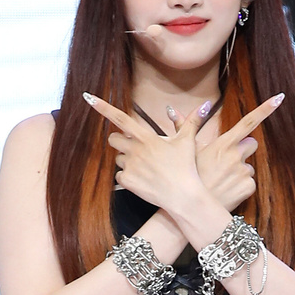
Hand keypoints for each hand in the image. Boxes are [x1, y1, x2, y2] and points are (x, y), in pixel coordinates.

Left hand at [82, 92, 208, 212]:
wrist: (183, 196)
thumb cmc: (186, 167)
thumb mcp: (188, 142)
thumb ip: (191, 121)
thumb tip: (205, 105)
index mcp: (146, 137)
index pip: (120, 118)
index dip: (102, 107)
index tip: (88, 98)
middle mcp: (134, 150)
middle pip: (113, 139)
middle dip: (119, 142)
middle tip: (135, 149)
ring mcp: (129, 166)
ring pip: (117, 159)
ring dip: (126, 161)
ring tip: (146, 168)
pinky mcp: (127, 182)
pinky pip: (119, 176)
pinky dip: (128, 178)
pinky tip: (143, 181)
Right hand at [168, 93, 284, 212]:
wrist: (190, 207)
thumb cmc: (186, 177)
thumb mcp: (184, 151)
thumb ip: (183, 126)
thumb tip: (172, 109)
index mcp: (223, 143)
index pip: (248, 122)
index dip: (265, 109)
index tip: (279, 98)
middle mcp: (236, 155)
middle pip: (252, 144)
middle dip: (243, 150)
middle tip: (225, 162)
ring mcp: (243, 172)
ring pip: (249, 166)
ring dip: (239, 171)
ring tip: (222, 180)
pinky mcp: (248, 187)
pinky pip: (250, 182)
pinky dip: (241, 187)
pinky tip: (227, 190)